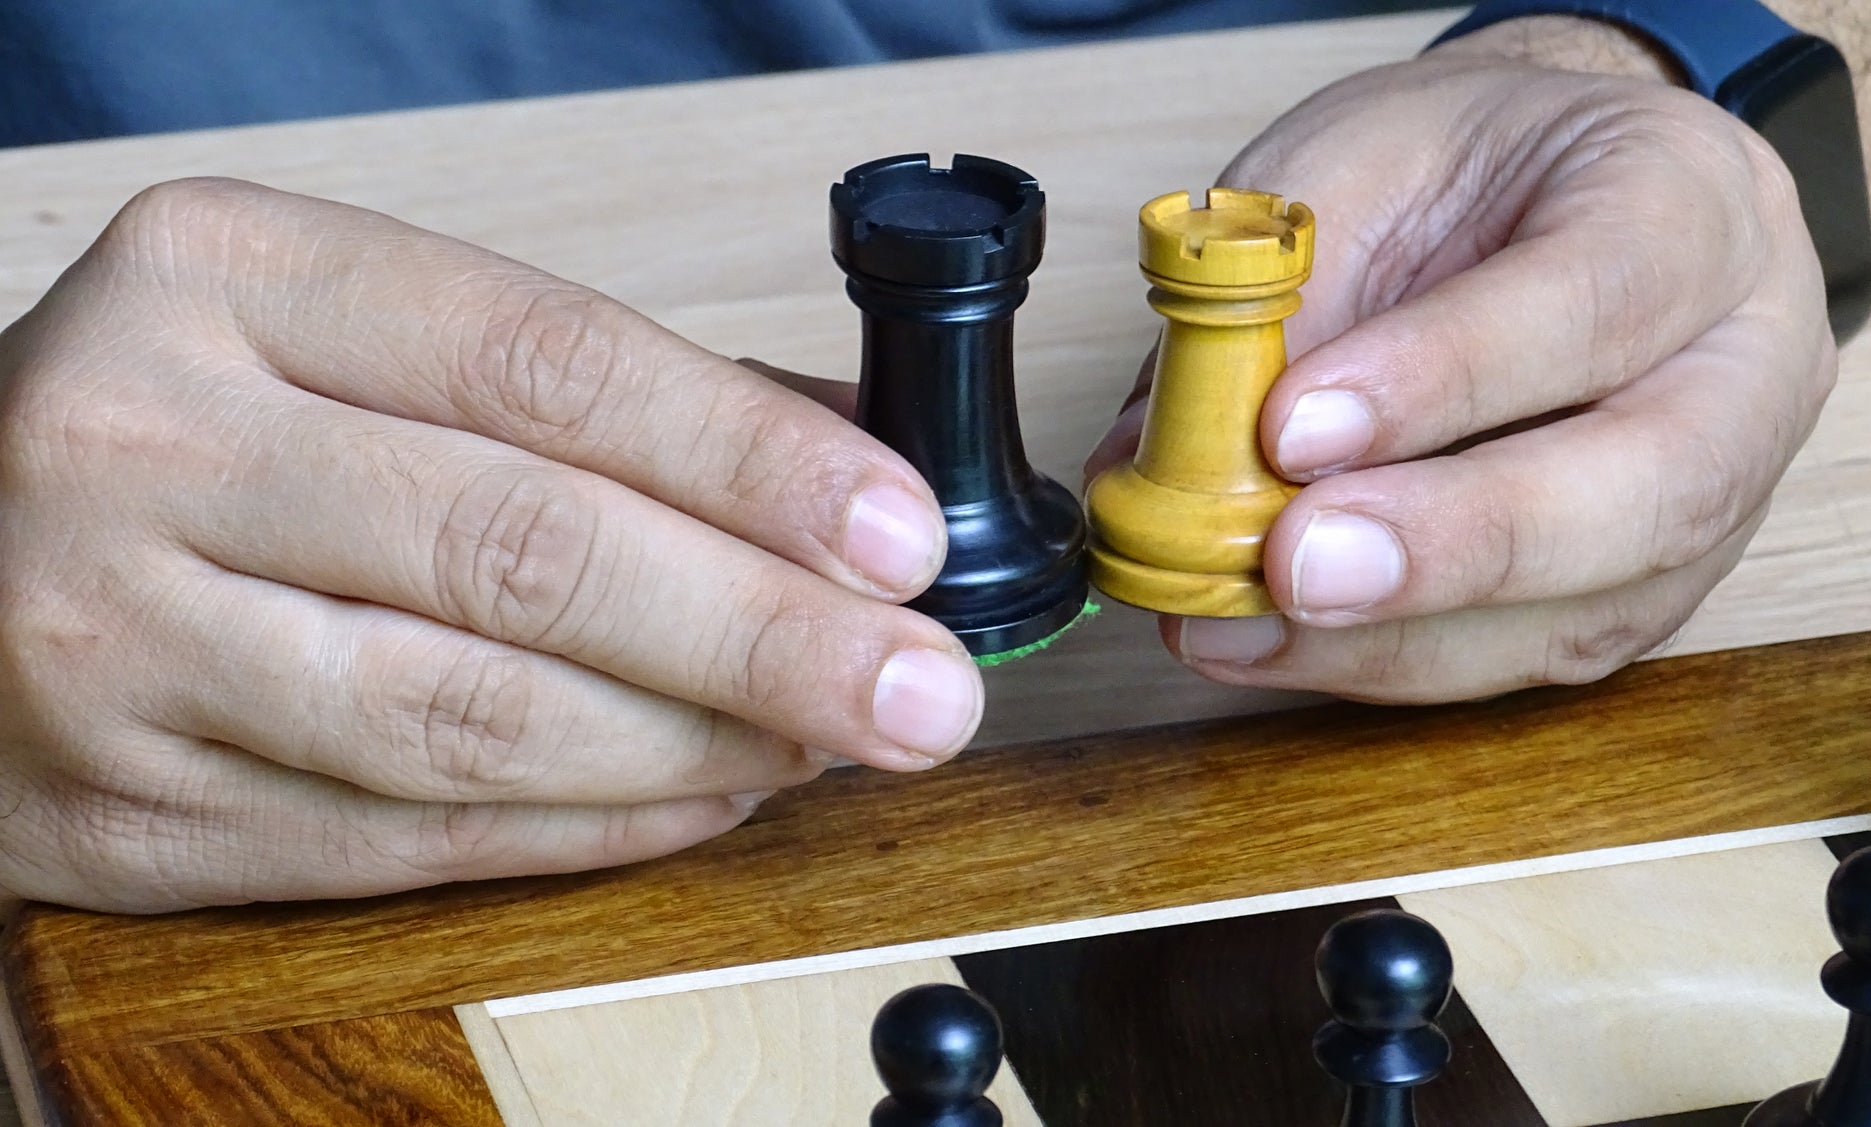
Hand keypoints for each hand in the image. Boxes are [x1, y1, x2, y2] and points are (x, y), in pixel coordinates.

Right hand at [0, 179, 980, 911]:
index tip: (898, 533)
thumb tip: (833, 460)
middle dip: (765, 632)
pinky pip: (412, 837)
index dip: (752, 460)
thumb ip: (575, 388)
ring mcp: (118, 640)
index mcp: (226, 277)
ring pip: (476, 718)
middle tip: (918, 682)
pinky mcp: (125, 810)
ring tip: (828, 736)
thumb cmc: (188, 428)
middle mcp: (151, 445)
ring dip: (696, 744)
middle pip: (526, 553)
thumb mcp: (341, 332)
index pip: (547, 366)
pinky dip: (591, 826)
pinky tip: (706, 796)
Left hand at [1089, 25, 1833, 702]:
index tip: (1294, 425)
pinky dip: (1384, 662)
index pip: (1600, 298)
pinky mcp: (1636, 596)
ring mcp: (1710, 502)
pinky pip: (1522, 660)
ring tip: (1239, 621)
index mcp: (1696, 204)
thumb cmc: (1467, 172)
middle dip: (1452, 544)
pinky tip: (1273, 642)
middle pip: (1647, 491)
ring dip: (1396, 636)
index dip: (1446, 375)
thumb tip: (1162, 457)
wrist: (1545, 201)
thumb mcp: (1362, 162)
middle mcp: (1743, 369)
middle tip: (1291, 564)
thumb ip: (1282, 296)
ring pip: (1587, 610)